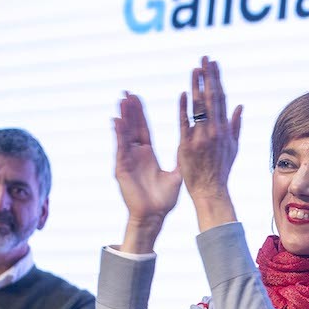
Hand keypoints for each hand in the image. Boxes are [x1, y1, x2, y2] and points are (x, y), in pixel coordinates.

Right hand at [114, 92, 182, 226]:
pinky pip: (120, 148)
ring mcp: (127, 161)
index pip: (143, 129)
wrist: (154, 216)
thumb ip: (180, 160)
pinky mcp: (122, 169)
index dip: (140, 114)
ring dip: (124, 117)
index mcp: (148, 155)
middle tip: (127, 92)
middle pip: (132, 128)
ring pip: (125, 135)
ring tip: (122, 100)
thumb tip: (192, 147)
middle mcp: (136, 155)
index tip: (137, 98)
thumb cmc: (164, 200)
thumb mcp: (175, 175)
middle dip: (130, 110)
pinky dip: (119, 134)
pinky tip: (117, 121)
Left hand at [177, 56, 242, 201]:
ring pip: (198, 107)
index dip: (216, 79)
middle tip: (204, 58)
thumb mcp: (233, 146)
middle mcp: (214, 130)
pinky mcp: (186, 145)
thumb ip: (236, 125)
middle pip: (210, 98)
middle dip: (208, 77)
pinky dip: (184, 108)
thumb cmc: (221, 169)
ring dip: (196, 87)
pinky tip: (183, 94)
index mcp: (224, 129)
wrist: (210, 189)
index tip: (213, 64)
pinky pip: (185, 123)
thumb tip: (240, 106)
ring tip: (195, 70)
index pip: (220, 98)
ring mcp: (200, 137)